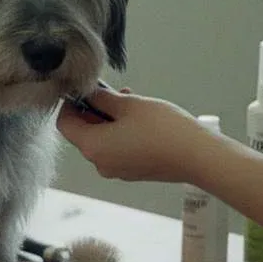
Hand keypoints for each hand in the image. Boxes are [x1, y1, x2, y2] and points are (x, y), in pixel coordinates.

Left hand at [57, 86, 223, 183]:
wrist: (197, 157)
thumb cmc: (163, 129)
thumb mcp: (129, 105)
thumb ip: (103, 98)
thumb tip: (88, 93)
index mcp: (92, 147)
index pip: (64, 124)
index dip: (70, 104)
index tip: (83, 90)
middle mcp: (100, 163)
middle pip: (83, 132)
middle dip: (93, 109)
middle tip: (110, 90)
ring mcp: (116, 170)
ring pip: (103, 139)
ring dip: (110, 118)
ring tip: (129, 99)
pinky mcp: (133, 171)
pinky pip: (118, 148)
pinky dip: (121, 131)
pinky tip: (139, 116)